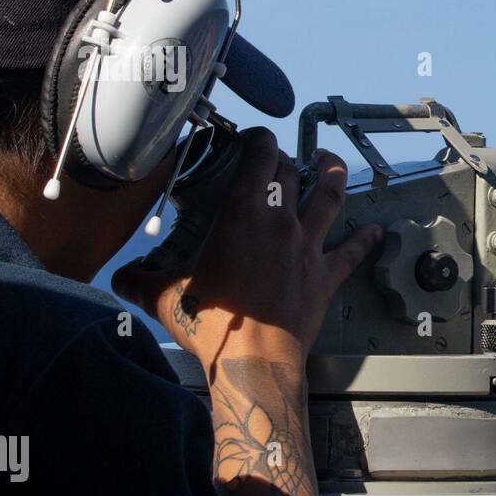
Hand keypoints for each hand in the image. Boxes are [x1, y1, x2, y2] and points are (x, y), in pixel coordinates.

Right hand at [112, 127, 381, 370]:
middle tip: (281, 156)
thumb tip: (120, 279)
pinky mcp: (325, 276)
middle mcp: (279, 222)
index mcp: (241, 215)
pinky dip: (364, 239)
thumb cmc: (211, 322)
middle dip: (286, 158)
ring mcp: (307, 247)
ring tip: (331, 162)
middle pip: (290, 173)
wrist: (252, 358)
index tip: (257, 137)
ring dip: (333, 175)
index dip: (259, 140)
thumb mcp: (162, 295)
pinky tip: (375, 230)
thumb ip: (139, 280)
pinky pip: (351, 252)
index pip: (256, 159)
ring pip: (330, 198)